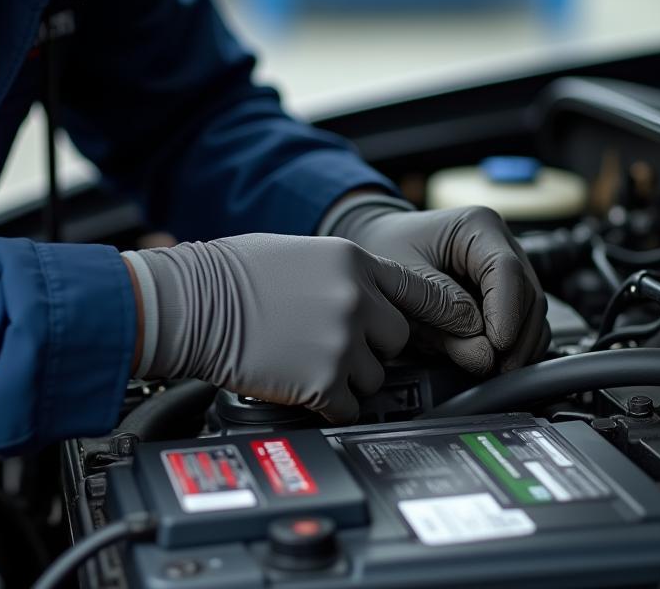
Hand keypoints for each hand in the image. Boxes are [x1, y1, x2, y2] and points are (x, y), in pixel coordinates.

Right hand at [123, 234, 482, 423]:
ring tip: (302, 355)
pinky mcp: (322, 381)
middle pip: (398, 340)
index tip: (465, 330)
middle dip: (373, 348)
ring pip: (374, 377)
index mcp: (353, 261)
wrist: (194, 301)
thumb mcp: (301, 252)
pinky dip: (326, 402)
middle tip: (330, 342)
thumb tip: (375, 298)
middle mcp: (356, 299)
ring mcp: (341, 341)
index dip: (444, 315)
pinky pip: (347, 406)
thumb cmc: (234, 274)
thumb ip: (346, 274)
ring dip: (346, 376)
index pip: (422, 292)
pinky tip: (295, 379)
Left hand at [326, 197, 549, 373]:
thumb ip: (439, 314)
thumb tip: (483, 355)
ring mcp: (506, 267)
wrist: (377, 242)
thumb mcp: (403, 280)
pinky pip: (522, 322)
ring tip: (493, 370)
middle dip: (517, 336)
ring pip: (532, 312)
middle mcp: (500, 243)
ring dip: (518, 345)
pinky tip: (493, 362)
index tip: (497, 347)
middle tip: (496, 369)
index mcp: (477, 226)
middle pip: (528, 293)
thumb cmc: (386, 249)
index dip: (507, 313)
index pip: (506, 270)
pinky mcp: (504, 291)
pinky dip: (512, 345)